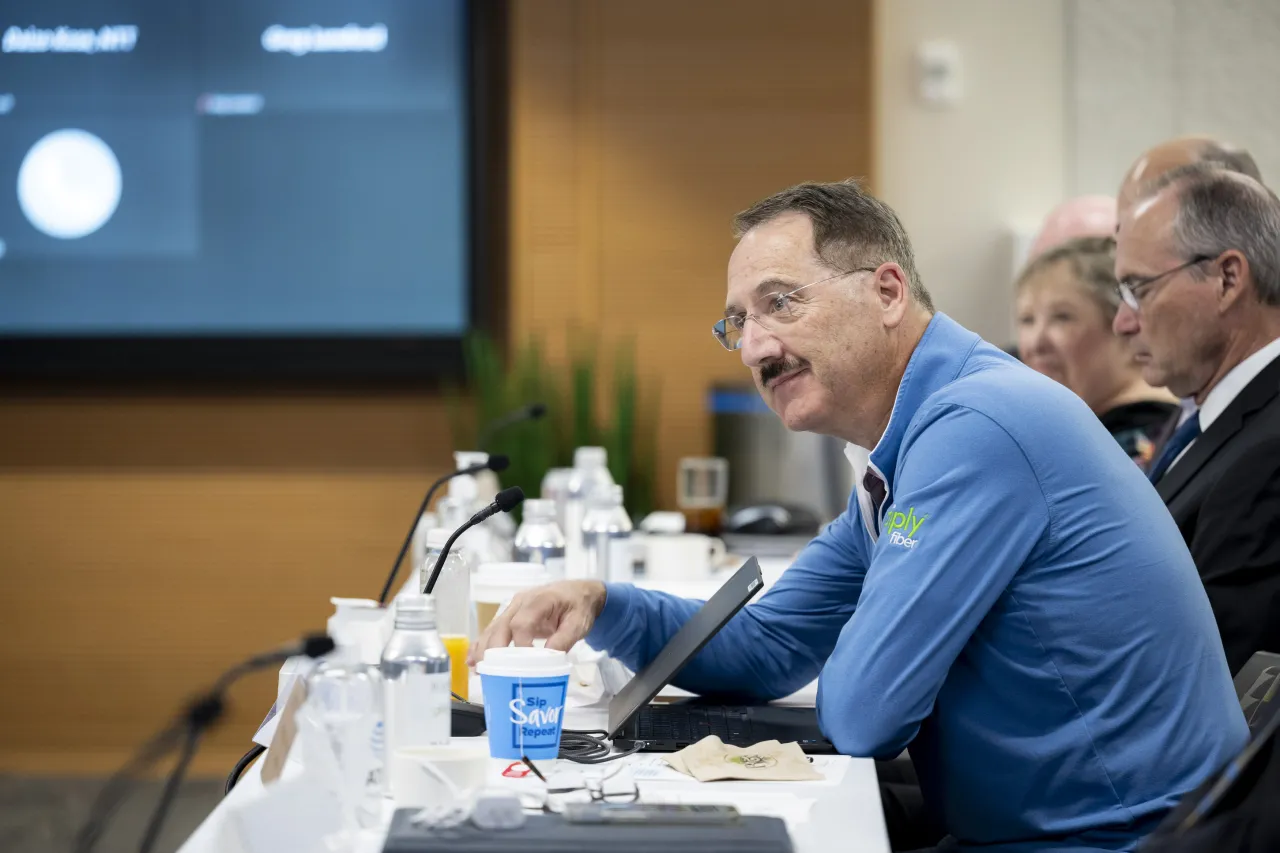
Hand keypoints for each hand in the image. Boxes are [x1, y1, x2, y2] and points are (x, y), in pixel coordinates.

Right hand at [468, 580, 606, 663]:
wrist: (578, 593)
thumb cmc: (579, 607)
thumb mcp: (579, 624)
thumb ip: (564, 640)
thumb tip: (547, 660)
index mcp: (540, 600)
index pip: (522, 623)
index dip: (519, 645)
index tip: (522, 666)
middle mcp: (522, 601)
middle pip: (502, 625)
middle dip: (493, 650)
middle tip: (489, 672)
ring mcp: (513, 607)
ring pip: (494, 628)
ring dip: (483, 648)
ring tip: (477, 669)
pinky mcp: (511, 615)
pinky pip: (494, 629)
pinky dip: (482, 643)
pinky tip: (473, 658)